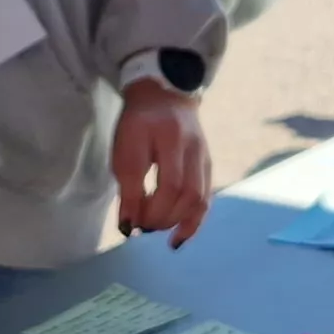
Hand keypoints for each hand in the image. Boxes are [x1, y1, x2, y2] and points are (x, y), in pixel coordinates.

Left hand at [111, 83, 213, 245]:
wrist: (164, 96)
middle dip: (161, 217)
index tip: (130, 223)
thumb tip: (128, 225)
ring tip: (156, 229)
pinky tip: (178, 236)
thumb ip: (128, 186)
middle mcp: (193, 147)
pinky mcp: (208, 167)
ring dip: (176, 222)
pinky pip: (206, 199)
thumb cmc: (138, 122)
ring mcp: (204, 157)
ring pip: (199, 198)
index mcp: (170, 136)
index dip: (150, 208)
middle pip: (186, 193)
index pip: (168, 181)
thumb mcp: (125, 147)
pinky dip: (193, 222)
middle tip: (141, 225)